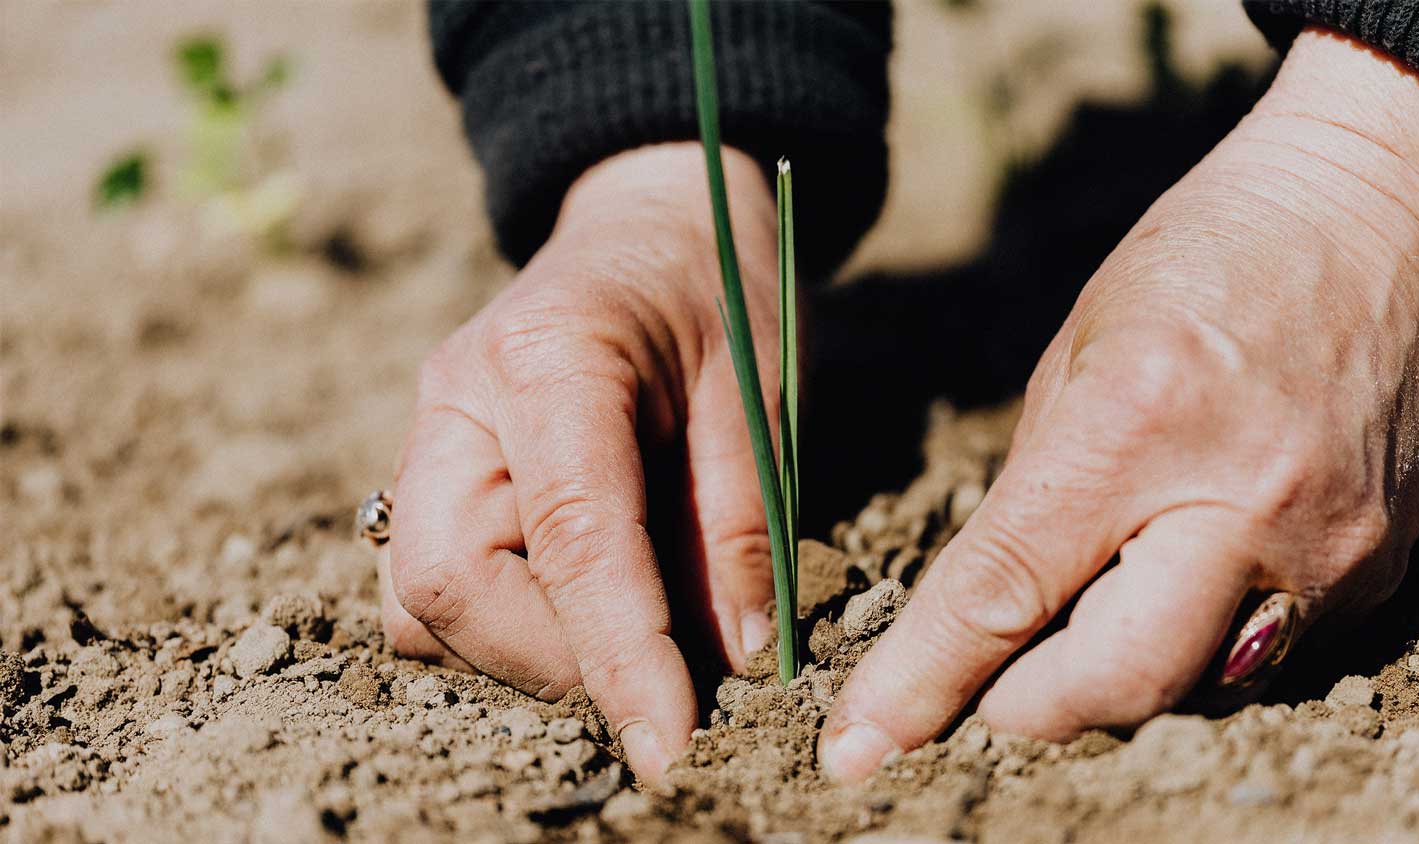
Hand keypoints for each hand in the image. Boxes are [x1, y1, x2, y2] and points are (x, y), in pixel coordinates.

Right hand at [376, 143, 783, 786]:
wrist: (649, 219)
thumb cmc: (715, 287)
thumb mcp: (756, 388)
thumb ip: (740, 520)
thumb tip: (736, 657)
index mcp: (548, 360)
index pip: (570, 540)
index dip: (620, 657)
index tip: (671, 745)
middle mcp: (457, 402)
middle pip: (445, 584)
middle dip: (551, 658)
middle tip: (658, 669)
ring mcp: (429, 436)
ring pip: (422, 599)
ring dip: (523, 645)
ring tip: (628, 620)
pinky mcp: (432, 469)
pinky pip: (434, 580)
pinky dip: (506, 618)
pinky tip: (582, 592)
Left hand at [820, 27, 1418, 779]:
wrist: (1376, 211)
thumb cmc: (1205, 259)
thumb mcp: (1076, 355)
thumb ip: (1031, 494)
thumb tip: (988, 611)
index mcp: (1134, 425)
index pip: (1005, 593)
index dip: (922, 681)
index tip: (858, 747)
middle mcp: (1243, 502)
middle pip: (1115, 682)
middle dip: (1028, 707)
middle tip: (990, 687)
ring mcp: (1328, 545)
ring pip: (1192, 686)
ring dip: (1115, 672)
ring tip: (1099, 596)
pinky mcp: (1381, 566)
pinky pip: (1264, 654)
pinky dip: (1200, 639)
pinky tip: (1186, 568)